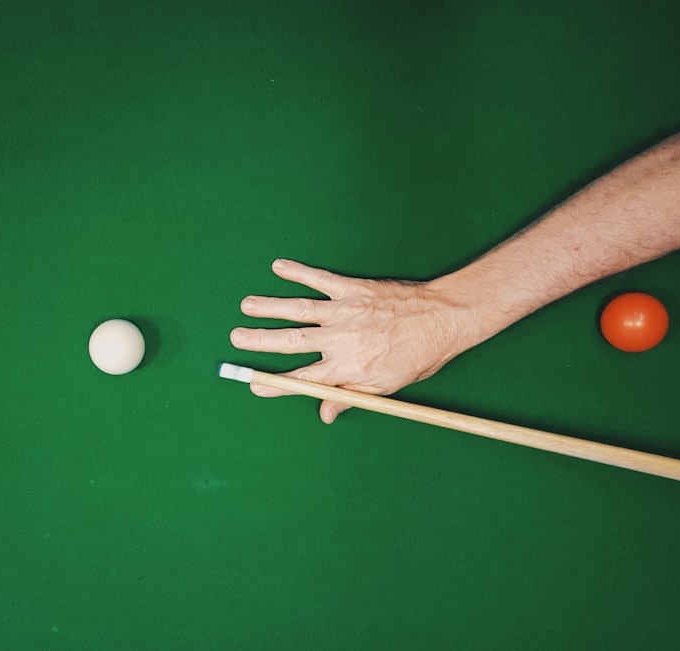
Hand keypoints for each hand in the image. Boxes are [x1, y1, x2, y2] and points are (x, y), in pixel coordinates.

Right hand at [230, 259, 477, 423]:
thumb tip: (324, 413)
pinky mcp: (353, 288)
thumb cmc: (419, 354)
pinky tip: (278, 266)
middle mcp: (340, 339)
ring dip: (269, 306)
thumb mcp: (387, 388)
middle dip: (260, 341)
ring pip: (298, 309)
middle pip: (291, 341)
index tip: (254, 384)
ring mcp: (345, 310)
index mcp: (347, 368)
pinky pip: (320, 279)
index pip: (302, 379)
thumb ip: (351, 398)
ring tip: (246, 305)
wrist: (444, 317)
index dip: (275, 383)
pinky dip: (298, 272)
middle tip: (235, 338)